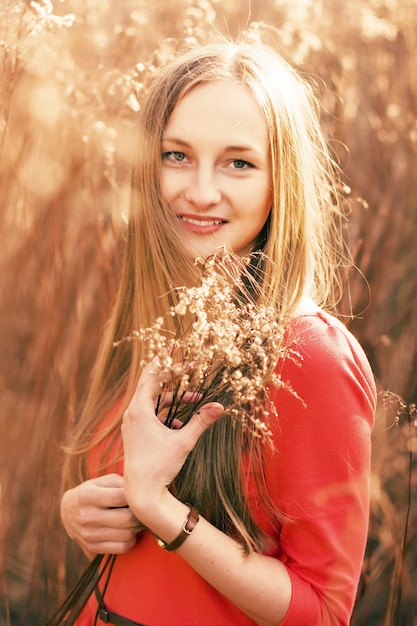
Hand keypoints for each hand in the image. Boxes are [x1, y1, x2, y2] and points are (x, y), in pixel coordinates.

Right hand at [60, 473, 138, 557]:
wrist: (68, 511)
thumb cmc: (92, 491)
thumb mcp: (103, 481)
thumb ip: (121, 483)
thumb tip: (143, 491)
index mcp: (88, 495)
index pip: (121, 497)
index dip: (135, 496)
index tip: (140, 495)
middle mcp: (87, 516)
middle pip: (127, 519)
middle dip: (139, 514)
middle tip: (144, 510)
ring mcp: (88, 534)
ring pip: (127, 535)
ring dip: (136, 528)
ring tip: (136, 520)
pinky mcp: (92, 547)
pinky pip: (122, 548)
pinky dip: (131, 540)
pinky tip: (128, 531)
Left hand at [121, 356, 223, 525]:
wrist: (141, 494)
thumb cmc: (159, 467)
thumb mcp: (183, 442)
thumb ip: (201, 421)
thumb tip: (220, 407)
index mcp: (139, 409)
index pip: (153, 375)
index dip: (168, 361)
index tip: (179, 350)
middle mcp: (132, 412)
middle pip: (153, 383)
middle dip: (173, 375)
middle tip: (190, 366)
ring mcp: (132, 423)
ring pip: (154, 400)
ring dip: (174, 398)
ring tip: (196, 399)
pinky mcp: (135, 432)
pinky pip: (152, 414)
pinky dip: (167, 413)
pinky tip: (182, 424)